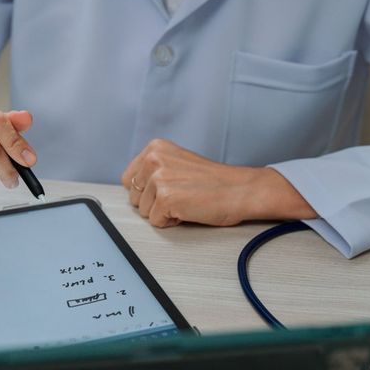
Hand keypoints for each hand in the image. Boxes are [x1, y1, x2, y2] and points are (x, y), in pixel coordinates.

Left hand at [120, 139, 316, 227]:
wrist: (241, 190)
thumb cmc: (215, 182)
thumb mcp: (178, 163)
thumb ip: (154, 169)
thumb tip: (132, 187)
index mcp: (155, 148)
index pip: (129, 179)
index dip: (148, 192)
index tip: (170, 189)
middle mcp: (154, 159)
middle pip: (134, 197)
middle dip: (154, 203)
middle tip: (183, 195)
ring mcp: (159, 178)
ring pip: (144, 212)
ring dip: (164, 213)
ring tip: (187, 202)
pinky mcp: (165, 198)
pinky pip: (157, 222)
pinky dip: (173, 222)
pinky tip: (189, 210)